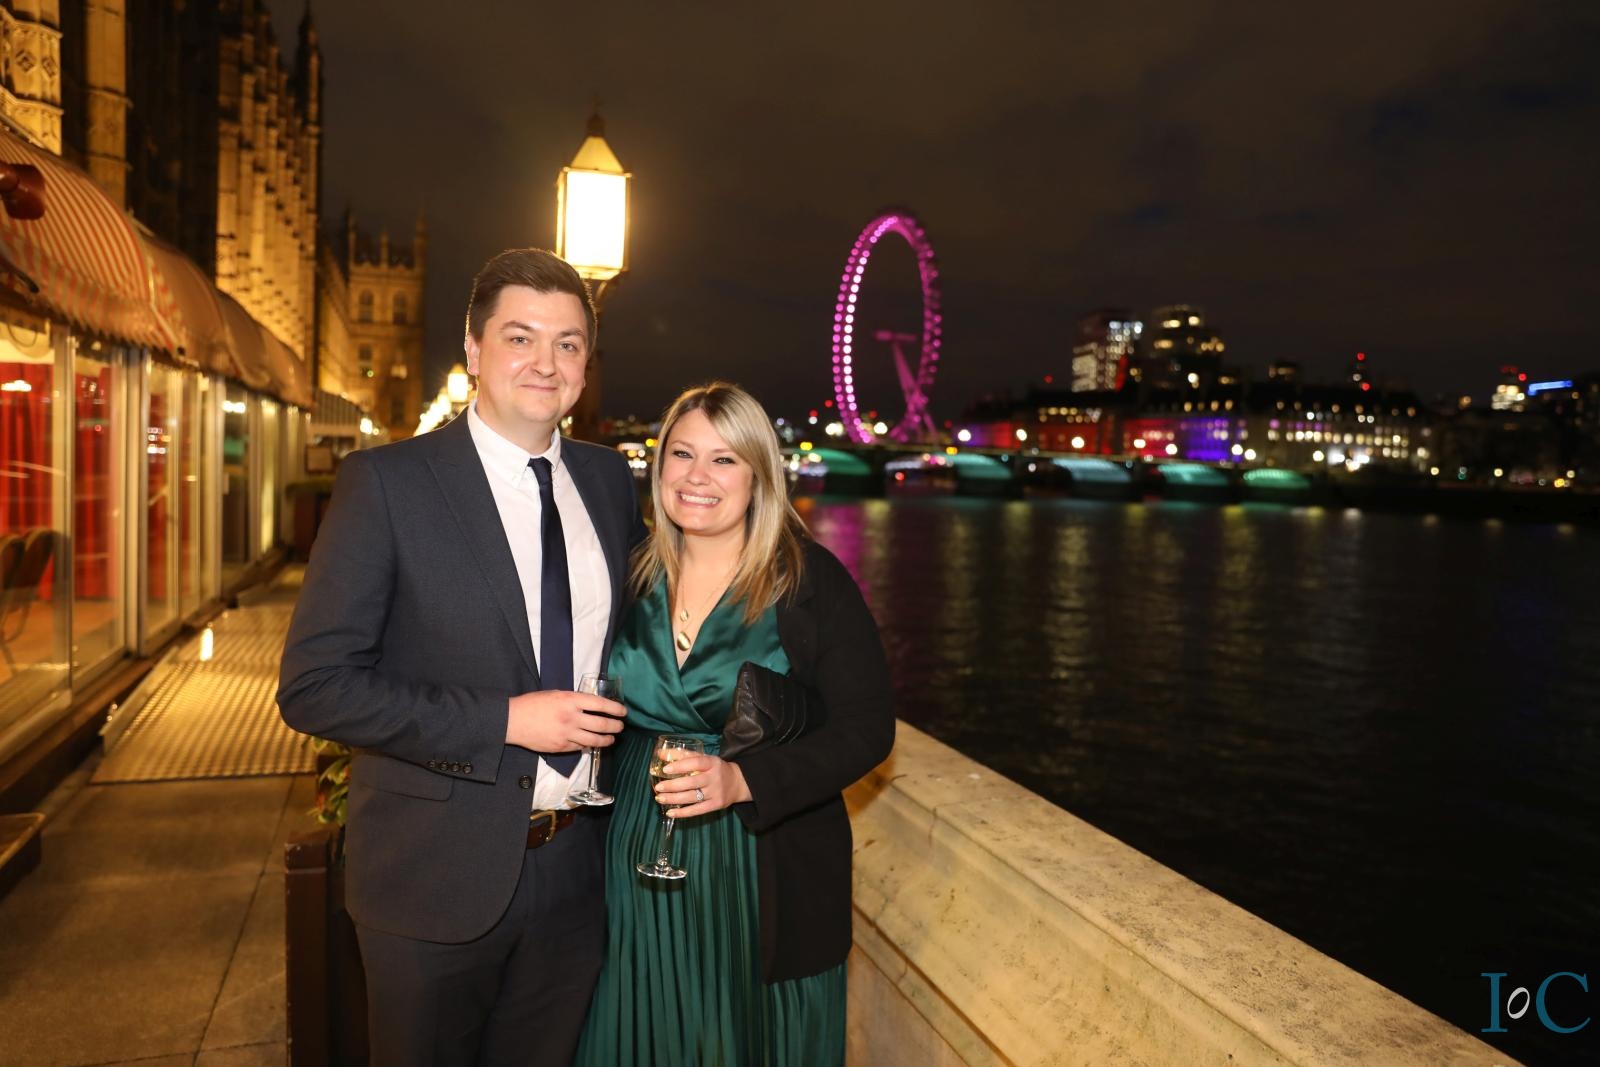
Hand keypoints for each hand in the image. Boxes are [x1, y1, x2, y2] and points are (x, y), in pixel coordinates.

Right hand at [505, 690, 625, 751]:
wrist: (513, 721)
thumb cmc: (532, 704)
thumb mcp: (555, 694)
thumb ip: (573, 700)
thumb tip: (589, 706)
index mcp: (570, 700)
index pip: (601, 705)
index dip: (615, 709)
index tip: (623, 712)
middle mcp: (572, 718)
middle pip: (602, 725)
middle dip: (615, 727)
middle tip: (620, 726)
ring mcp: (567, 734)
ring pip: (594, 740)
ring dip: (606, 740)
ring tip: (611, 739)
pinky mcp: (561, 747)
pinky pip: (580, 748)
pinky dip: (589, 746)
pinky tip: (592, 744)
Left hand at [653, 750, 750, 816]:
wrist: (737, 783)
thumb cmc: (715, 768)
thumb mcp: (704, 758)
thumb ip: (683, 755)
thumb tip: (660, 754)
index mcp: (712, 762)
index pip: (696, 762)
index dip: (680, 766)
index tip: (665, 769)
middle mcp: (714, 777)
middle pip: (692, 782)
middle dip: (672, 786)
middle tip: (658, 787)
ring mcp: (716, 792)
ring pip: (692, 797)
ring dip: (673, 799)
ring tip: (659, 798)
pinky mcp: (716, 805)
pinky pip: (697, 810)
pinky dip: (682, 813)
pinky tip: (669, 812)